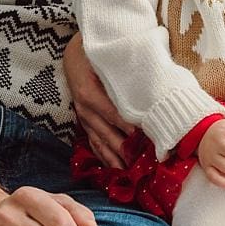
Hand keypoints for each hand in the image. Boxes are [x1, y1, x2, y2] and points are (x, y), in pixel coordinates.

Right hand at [64, 32, 130, 168]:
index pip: (111, 112)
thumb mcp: (107, 56)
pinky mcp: (84, 122)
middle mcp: (84, 108)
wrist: (75, 52)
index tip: (143, 136)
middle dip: (123, 149)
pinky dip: (104, 156)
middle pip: (106, 132)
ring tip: (128, 173)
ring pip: (99, 141)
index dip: (127, 125)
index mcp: (89, 92)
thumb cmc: (95, 52)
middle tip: (141, 164)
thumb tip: (149, 79)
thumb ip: (124, 68)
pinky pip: (93, 142)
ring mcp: (83, 117)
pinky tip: (114, 169)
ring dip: (114, 158)